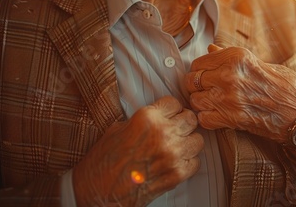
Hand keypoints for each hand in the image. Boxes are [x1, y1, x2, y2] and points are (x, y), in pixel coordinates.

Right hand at [72, 96, 203, 206]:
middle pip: (190, 119)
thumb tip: (160, 116)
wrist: (98, 193)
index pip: (174, 103)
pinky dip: (188, 163)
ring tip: (176, 148)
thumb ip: (143, 120)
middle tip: (175, 130)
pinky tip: (174, 163)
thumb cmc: (103, 161)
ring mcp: (173, 154)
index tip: (169, 115)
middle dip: (183, 123)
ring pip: (198, 140)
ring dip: (188, 143)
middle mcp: (163, 133)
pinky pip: (195, 162)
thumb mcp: (118, 128)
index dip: (171, 109)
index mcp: (147, 117)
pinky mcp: (177, 174)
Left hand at [185, 45, 295, 143]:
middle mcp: (229, 75)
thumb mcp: (256, 61)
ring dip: (202, 103)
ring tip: (214, 103)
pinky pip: (203, 118)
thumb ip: (229, 56)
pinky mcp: (231, 118)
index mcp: (235, 57)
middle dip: (197, 87)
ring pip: (195, 100)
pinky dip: (207, 119)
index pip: (198, 63)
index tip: (206, 76)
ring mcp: (228, 98)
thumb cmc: (282, 84)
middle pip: (192, 81)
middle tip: (207, 90)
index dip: (200, 71)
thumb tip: (210, 49)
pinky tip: (218, 116)